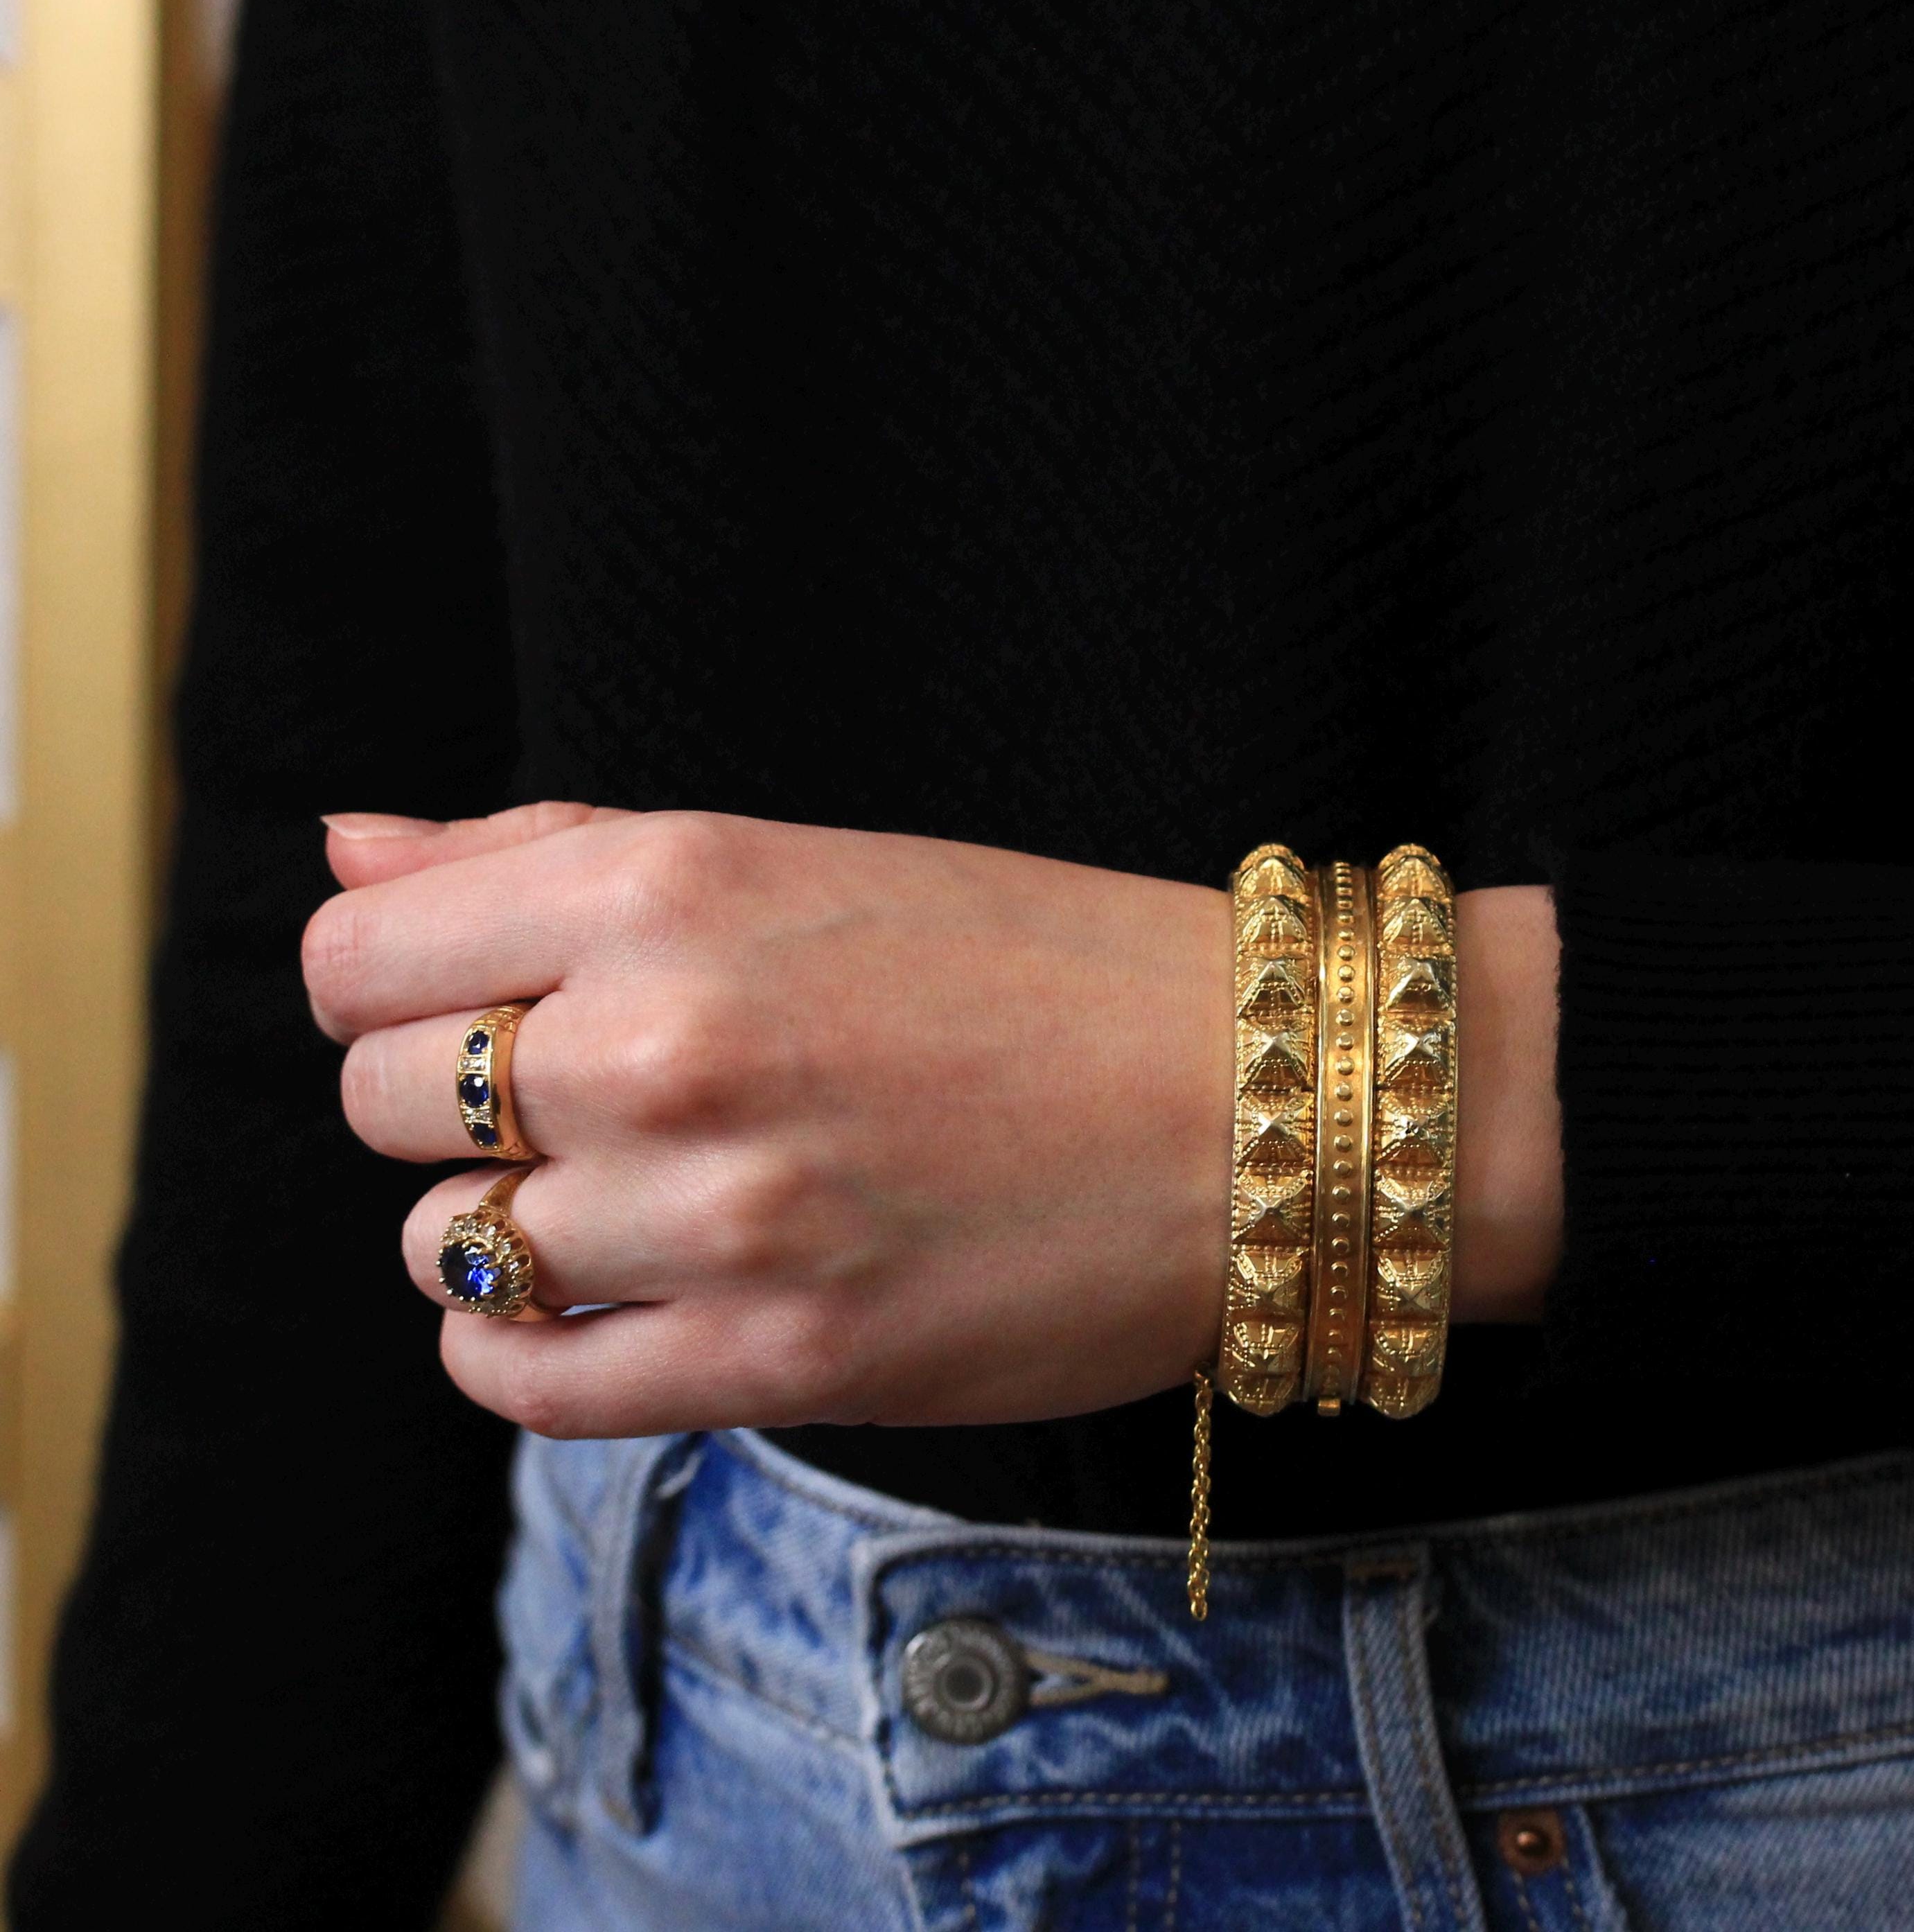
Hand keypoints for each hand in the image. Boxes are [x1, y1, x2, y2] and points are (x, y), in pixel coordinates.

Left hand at [306, 805, 1560, 1437]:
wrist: (1252, 1107)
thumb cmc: (1033, 964)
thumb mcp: (792, 856)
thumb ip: (547, 850)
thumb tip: (345, 848)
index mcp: (671, 886)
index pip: (353, 954)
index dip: (388, 983)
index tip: (466, 1004)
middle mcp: (669, 1041)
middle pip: (380, 1103)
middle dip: (454, 1103)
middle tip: (584, 1099)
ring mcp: (721, 1214)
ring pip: (448, 1246)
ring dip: (509, 1227)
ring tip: (634, 1198)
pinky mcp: (780, 1360)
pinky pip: (525, 1381)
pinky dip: (521, 1348)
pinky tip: (600, 1306)